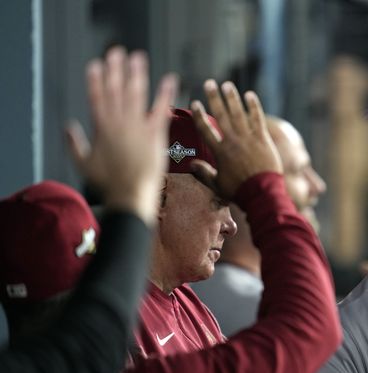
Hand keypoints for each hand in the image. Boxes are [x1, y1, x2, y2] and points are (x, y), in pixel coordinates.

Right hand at [66, 47, 177, 224]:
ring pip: (136, 95)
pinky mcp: (155, 135)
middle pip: (116, 90)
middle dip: (115, 69)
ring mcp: (137, 128)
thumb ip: (74, 143)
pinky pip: (161, 110)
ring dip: (137, 74)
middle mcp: (119, 124)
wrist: (131, 196)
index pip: (97, 97)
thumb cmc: (108, 184)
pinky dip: (166, 94)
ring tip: (138, 57)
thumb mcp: (83, 164)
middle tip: (116, 52)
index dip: (96, 80)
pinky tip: (170, 79)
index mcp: (102, 128)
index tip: (95, 64)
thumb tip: (68, 126)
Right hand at [191, 80, 282, 199]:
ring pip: (238, 113)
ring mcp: (248, 138)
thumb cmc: (239, 191)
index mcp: (220, 151)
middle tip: (209, 83)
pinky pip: (257, 119)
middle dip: (214, 98)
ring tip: (227, 85)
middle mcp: (232, 141)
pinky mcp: (263, 139)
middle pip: (221, 115)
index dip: (199, 115)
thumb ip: (204, 173)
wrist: (262, 193)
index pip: (205, 129)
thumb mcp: (217, 184)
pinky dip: (254, 106)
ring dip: (232, 98)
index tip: (195, 102)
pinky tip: (250, 95)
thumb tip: (191, 165)